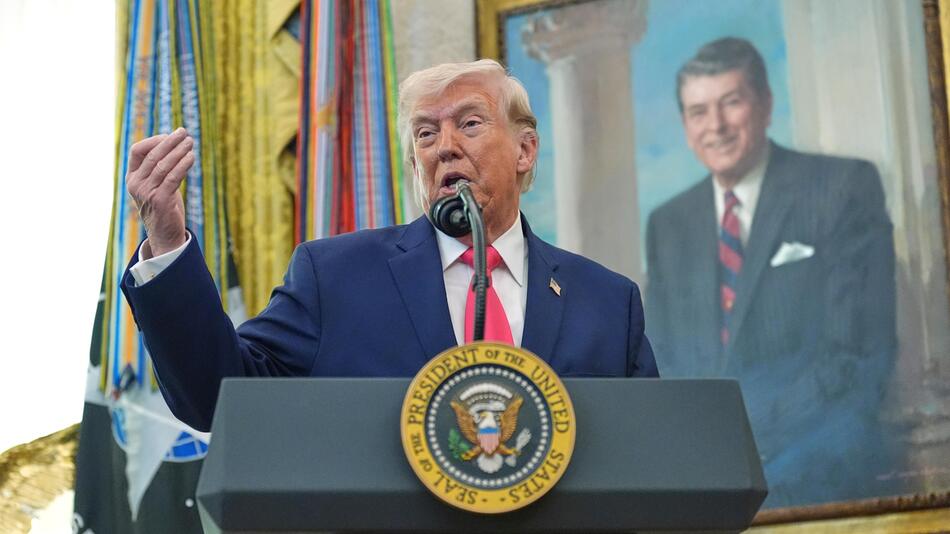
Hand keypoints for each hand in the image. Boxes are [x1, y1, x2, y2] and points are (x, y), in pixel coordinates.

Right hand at [126, 127, 193, 256]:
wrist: (165, 236)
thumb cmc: (164, 206)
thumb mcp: (157, 184)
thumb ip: (160, 168)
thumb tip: (174, 143)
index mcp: (132, 178)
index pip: (137, 151)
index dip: (154, 140)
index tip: (171, 135)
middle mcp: (135, 184)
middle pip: (152, 155)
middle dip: (169, 141)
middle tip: (184, 132)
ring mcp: (146, 193)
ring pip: (163, 165)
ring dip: (179, 151)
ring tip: (191, 142)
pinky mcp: (159, 200)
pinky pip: (172, 177)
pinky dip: (183, 165)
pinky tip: (191, 157)